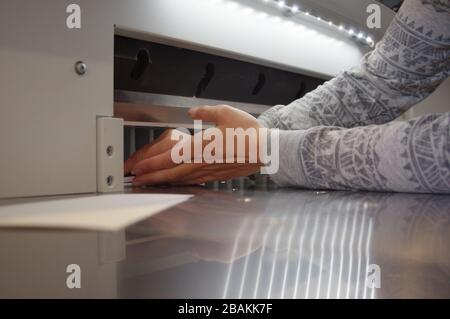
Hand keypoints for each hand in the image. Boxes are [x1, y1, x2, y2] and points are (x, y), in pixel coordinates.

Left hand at [125, 105, 265, 185]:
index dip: (151, 164)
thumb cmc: (247, 132)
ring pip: (180, 179)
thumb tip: (191, 112)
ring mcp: (208, 171)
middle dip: (150, 177)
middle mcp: (201, 162)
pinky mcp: (215, 176)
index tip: (137, 168)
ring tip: (149, 183)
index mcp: (200, 146)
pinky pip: (192, 181)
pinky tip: (175, 183)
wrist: (265, 150)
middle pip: (170, 173)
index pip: (168, 157)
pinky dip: (179, 183)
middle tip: (135, 181)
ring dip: (162, 182)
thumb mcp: (225, 113)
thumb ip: (204, 111)